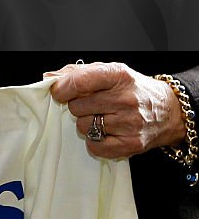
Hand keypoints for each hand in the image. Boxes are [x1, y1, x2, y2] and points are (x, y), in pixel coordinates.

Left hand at [47, 61, 184, 158]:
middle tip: (90, 104)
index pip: (81, 81)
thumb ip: (77, 73)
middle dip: (77, 106)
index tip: (58, 92)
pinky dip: (94, 140)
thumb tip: (49, 77)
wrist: (168, 111)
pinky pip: (95, 146)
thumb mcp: (109, 72)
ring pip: (84, 126)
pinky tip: (105, 131)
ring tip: (101, 117)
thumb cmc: (133, 89)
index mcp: (118, 75)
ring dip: (86, 123)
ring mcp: (130, 124)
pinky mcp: (132, 145)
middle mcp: (126, 99)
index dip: (63, 88)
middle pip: (78, 107)